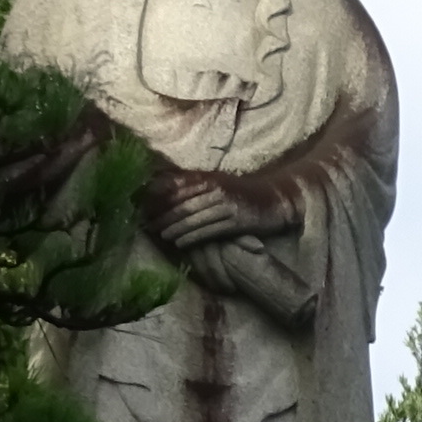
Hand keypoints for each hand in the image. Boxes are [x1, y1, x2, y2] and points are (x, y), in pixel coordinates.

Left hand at [142, 168, 293, 253]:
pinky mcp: (235, 219)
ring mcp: (225, 204)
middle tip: (145, 225)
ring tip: (159, 234)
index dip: (159, 199)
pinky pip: (207, 229)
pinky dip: (191, 236)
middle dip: (162, 215)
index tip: (144, 209)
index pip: (176, 188)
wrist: (277, 200)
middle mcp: (215, 188)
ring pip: (192, 216)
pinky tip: (179, 242)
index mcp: (208, 178)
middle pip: (181, 203)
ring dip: (173, 227)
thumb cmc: (246, 195)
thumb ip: (198, 188)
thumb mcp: (221, 185)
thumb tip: (170, 194)